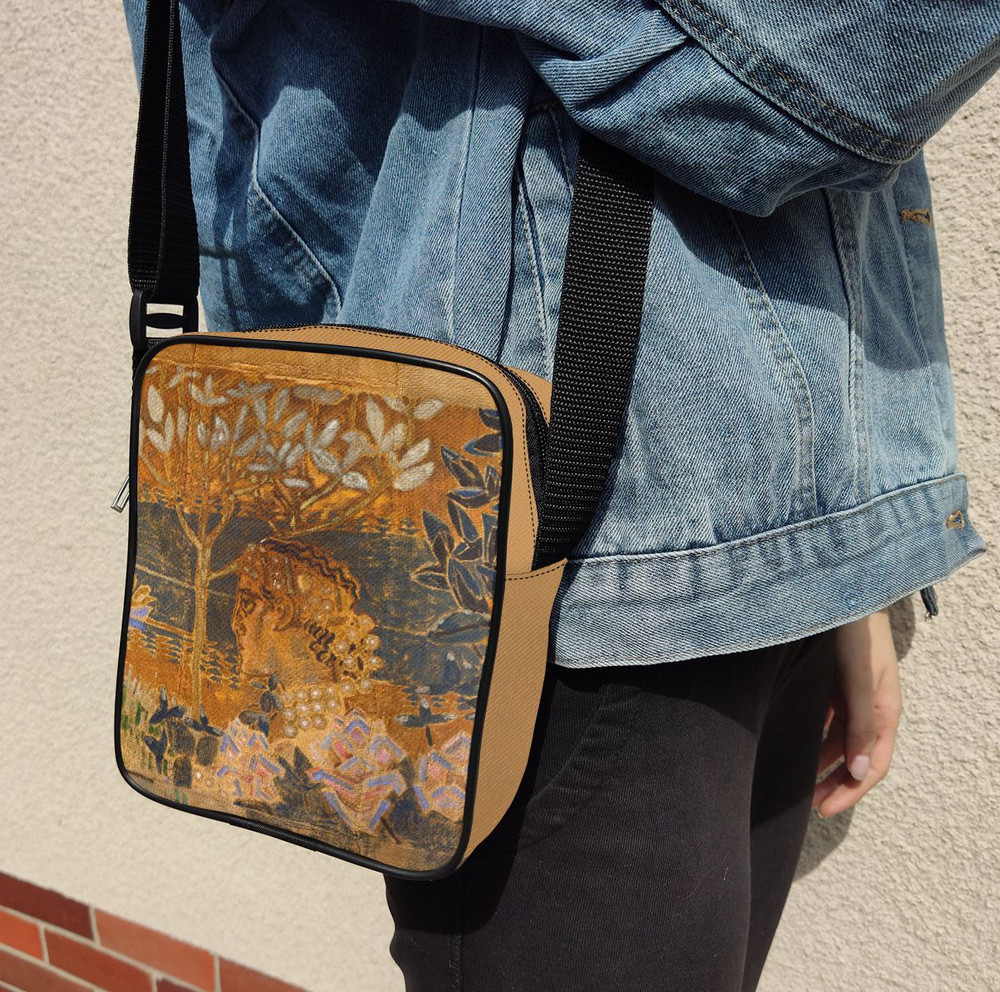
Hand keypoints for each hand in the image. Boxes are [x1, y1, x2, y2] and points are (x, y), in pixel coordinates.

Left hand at [812, 607, 902, 817]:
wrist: (844, 592)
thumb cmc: (856, 634)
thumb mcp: (857, 680)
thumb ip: (859, 723)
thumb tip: (858, 770)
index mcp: (885, 712)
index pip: (872, 765)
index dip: (850, 791)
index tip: (824, 810)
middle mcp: (870, 708)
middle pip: (854, 757)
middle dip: (834, 783)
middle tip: (808, 805)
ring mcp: (852, 696)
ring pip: (838, 740)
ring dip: (822, 762)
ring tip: (798, 781)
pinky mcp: (834, 683)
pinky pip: (826, 719)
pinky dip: (813, 736)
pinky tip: (794, 743)